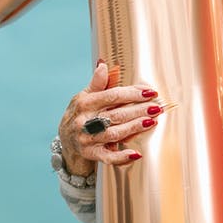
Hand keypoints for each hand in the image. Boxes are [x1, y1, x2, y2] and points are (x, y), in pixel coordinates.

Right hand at [58, 60, 163, 174]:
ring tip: (151, 122)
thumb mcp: (85, 96)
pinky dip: (122, 157)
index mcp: (84, 103)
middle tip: (156, 108)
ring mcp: (87, 139)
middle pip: (116, 114)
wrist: (65, 140)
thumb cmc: (81, 114)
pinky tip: (136, 154)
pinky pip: (108, 157)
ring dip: (134, 127)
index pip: (112, 96)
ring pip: (114, 133)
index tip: (150, 92)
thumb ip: (97, 83)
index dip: (132, 94)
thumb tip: (103, 65)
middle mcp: (84, 121)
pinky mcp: (91, 154)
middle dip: (138, 110)